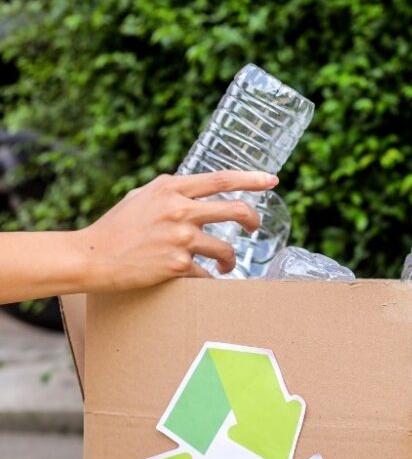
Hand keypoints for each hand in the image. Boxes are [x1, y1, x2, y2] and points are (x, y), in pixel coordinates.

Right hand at [78, 171, 276, 289]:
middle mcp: (179, 210)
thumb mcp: (141, 197)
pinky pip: (207, 273)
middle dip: (252, 220)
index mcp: (171, 188)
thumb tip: (192, 189)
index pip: (221, 179)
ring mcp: (180, 237)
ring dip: (231, 260)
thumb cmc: (116, 227)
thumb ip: (169, 191)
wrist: (92, 256)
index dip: (251, 179)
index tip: (272, 180)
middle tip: (254, 228)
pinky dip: (208, 278)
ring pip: (226, 249)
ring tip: (225, 265)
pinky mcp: (178, 264)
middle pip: (235, 210)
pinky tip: (204, 279)